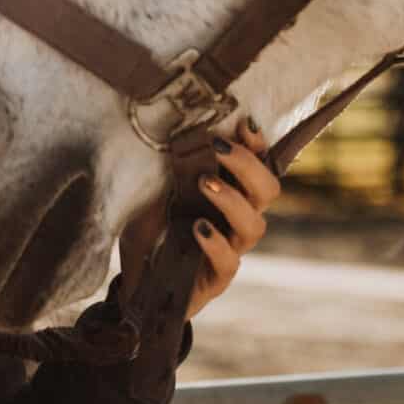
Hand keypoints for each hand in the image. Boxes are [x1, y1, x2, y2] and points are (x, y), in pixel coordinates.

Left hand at [118, 120, 280, 319]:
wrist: (136, 281)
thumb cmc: (150, 229)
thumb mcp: (156, 190)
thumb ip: (173, 166)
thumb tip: (179, 128)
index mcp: (229, 192)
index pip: (257, 164)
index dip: (257, 143)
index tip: (244, 123)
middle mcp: (237, 219)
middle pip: (267, 190)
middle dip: (248, 164)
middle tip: (217, 146)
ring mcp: (231, 249)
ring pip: (255, 225)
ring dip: (232, 200)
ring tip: (203, 183)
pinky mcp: (217, 278)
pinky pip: (229, 261)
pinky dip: (216, 242)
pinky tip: (198, 228)